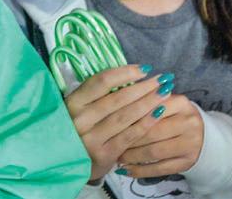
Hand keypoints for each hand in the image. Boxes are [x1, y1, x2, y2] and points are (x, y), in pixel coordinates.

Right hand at [64, 65, 173, 180]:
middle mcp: (80, 119)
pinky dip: (146, 123)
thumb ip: (98, 95)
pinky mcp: (104, 154)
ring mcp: (91, 138)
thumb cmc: (77, 128)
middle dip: (143, 87)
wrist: (66, 162)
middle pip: (118, 98)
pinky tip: (159, 114)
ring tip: (165, 93)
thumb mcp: (79, 108)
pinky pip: (129, 135)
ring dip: (148, 103)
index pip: (102, 82)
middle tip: (163, 79)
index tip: (145, 69)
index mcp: (72, 102)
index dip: (125, 73)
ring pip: (125, 116)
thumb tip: (132, 76)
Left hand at [116, 93, 203, 177]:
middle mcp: (189, 123)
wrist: (203, 135)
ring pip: (154, 152)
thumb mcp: (165, 103)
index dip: (129, 117)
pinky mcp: (188, 162)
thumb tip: (114, 102)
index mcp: (181, 103)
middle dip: (128, 139)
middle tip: (110, 141)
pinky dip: (140, 170)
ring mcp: (191, 144)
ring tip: (117, 156)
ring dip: (132, 156)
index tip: (111, 121)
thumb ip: (145, 101)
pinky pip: (160, 169)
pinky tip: (126, 170)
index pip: (150, 109)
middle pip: (151, 132)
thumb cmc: (174, 116)